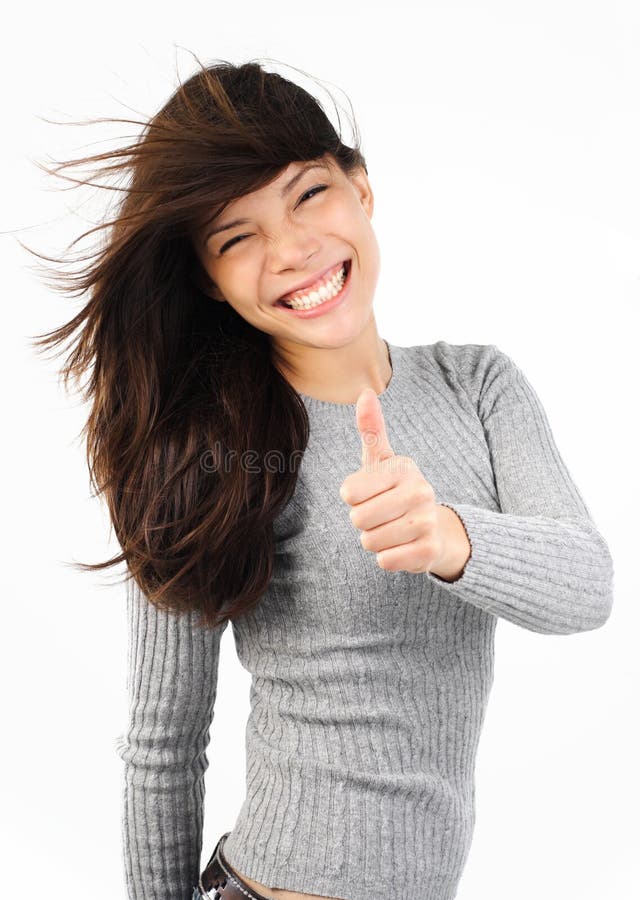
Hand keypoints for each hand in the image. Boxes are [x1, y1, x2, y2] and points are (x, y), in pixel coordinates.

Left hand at [338, 387, 470, 578]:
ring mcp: (427, 521)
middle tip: (382, 515)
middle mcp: (419, 491)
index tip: (372, 494)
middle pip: (358, 519)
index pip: (349, 492)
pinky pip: (386, 560)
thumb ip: (370, 429)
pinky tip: (402, 546)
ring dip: (375, 541)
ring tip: (392, 530)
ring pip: (370, 541)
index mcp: (403, 468)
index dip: (353, 498)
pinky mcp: (429, 551)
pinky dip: (388, 558)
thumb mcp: (382, 460)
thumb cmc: (396, 490)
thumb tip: (365, 392)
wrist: (435, 528)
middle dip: (363, 522)